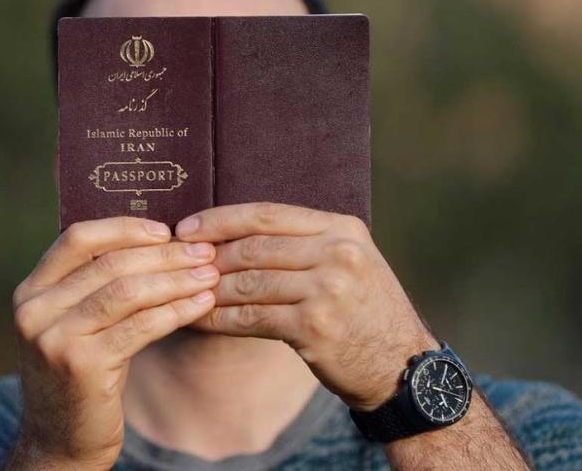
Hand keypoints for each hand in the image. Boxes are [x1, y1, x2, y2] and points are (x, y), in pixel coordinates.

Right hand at [6, 217, 217, 469]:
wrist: (59, 443)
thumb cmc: (79, 377)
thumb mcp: (73, 325)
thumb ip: (93, 287)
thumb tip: (154, 241)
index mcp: (30, 292)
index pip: (77, 239)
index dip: (124, 229)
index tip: (166, 230)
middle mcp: (34, 310)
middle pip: (109, 263)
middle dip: (164, 255)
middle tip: (205, 252)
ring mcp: (55, 338)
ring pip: (128, 291)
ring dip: (176, 280)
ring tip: (210, 275)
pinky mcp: (82, 365)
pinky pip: (141, 327)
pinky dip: (176, 311)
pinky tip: (202, 305)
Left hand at [176, 202, 439, 411]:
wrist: (403, 368)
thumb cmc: (366, 313)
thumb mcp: (350, 262)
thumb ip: (305, 243)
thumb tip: (236, 234)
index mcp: (342, 228)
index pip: (268, 214)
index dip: (221, 219)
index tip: (186, 227)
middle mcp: (338, 253)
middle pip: (254, 246)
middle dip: (209, 256)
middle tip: (178, 265)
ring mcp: (328, 289)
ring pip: (249, 282)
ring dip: (210, 289)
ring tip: (182, 292)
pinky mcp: (314, 326)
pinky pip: (250, 317)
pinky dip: (218, 319)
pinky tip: (197, 320)